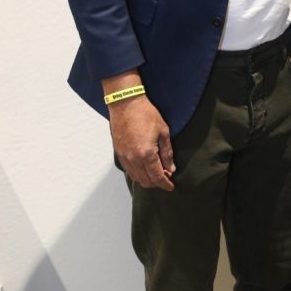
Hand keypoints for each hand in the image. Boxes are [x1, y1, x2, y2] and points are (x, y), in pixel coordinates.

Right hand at [104, 71, 175, 190]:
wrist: (125, 104)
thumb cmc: (146, 114)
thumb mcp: (163, 132)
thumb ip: (167, 153)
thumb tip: (170, 169)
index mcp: (147, 154)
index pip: (157, 177)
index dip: (165, 184)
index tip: (171, 187)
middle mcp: (134, 159)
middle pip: (146, 181)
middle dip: (157, 183)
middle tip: (165, 177)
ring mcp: (124, 157)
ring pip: (136, 178)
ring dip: (147, 179)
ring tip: (156, 172)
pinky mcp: (119, 153)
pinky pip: (128, 170)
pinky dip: (137, 173)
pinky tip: (144, 167)